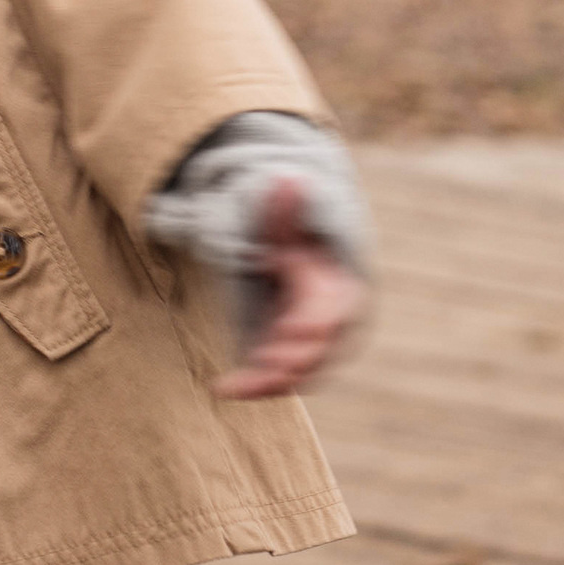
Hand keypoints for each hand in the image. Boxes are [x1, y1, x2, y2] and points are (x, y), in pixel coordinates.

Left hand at [214, 177, 363, 400]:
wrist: (301, 264)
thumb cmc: (296, 244)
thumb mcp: (287, 225)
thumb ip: (285, 209)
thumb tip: (287, 177)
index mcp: (338, 293)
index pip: (329, 318)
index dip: (308, 330)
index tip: (283, 336)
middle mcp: (332, 326)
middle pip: (317, 355)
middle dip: (289, 364)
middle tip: (259, 369)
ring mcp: (314, 347)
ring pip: (300, 376)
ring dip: (270, 382)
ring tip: (235, 386)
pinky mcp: (293, 359)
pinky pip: (280, 381)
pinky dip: (257, 387)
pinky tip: (225, 387)